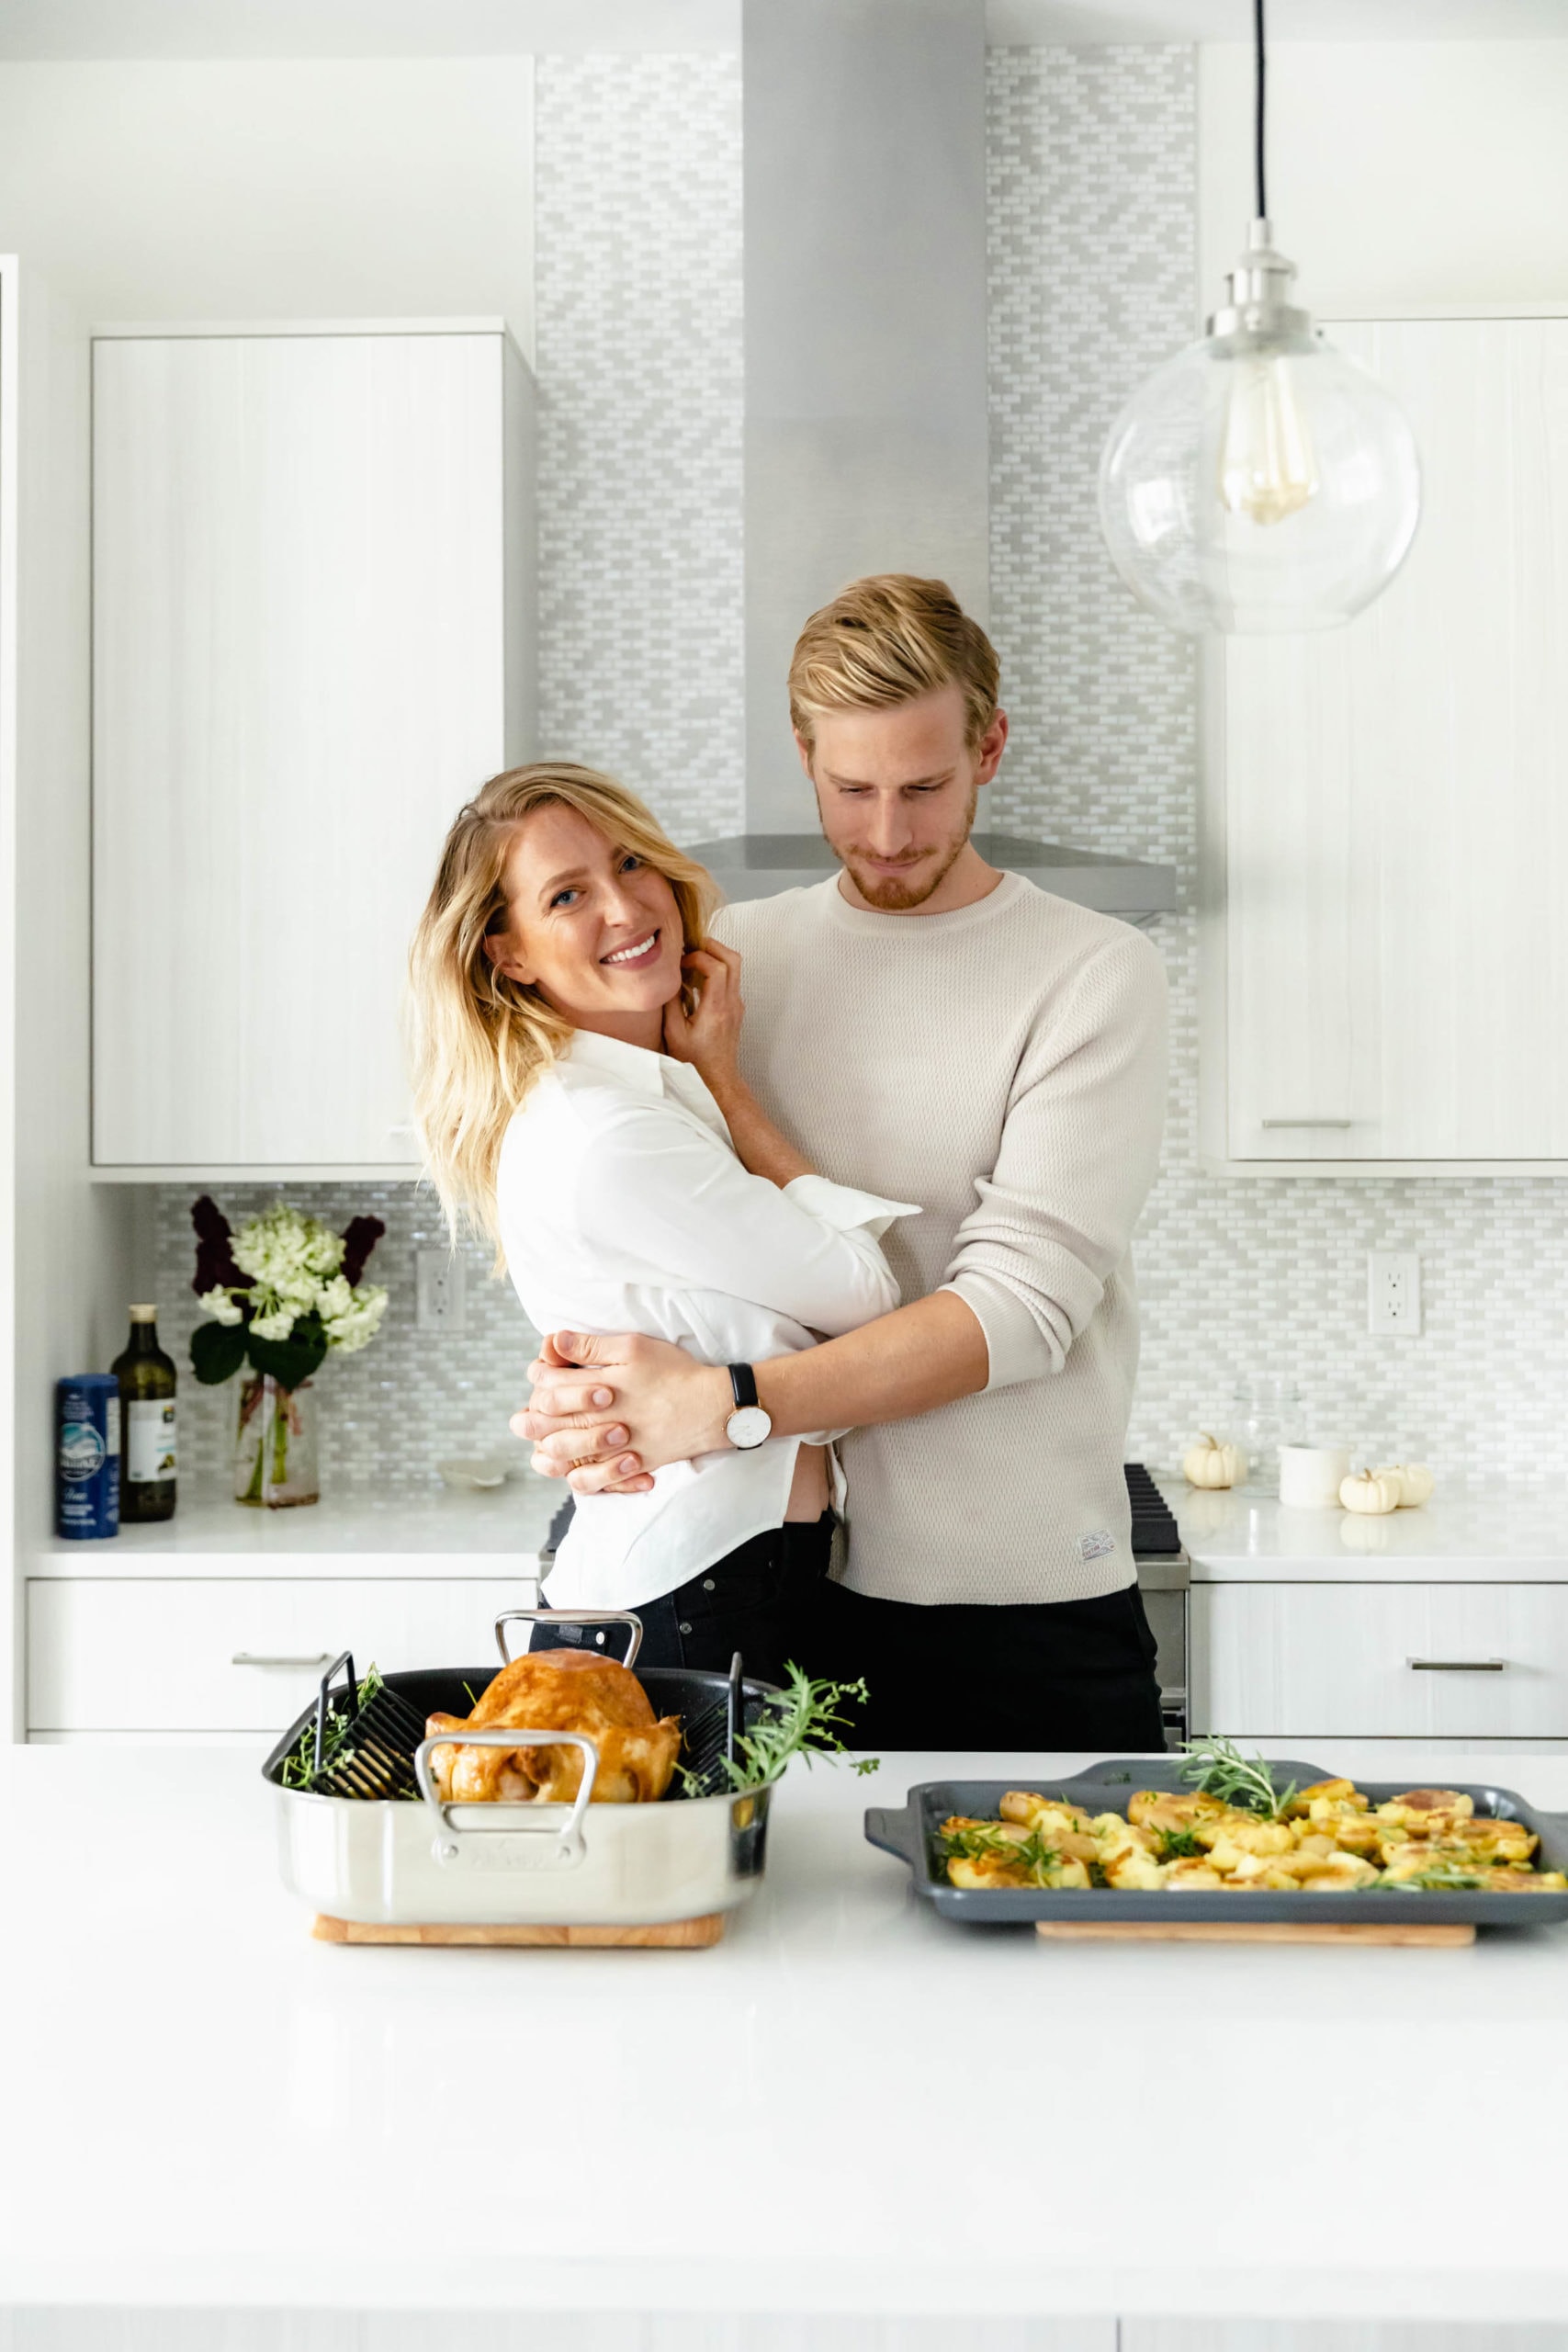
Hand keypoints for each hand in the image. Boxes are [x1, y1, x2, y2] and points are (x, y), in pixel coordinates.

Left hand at [512, 1330, 732, 1496]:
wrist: (711, 1408)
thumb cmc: (674, 1372)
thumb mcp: (633, 1347)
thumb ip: (592, 1346)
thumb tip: (554, 1341)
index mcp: (596, 1387)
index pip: (546, 1384)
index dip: (538, 1376)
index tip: (541, 1370)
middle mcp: (598, 1420)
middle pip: (545, 1422)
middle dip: (532, 1414)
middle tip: (529, 1411)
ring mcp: (612, 1447)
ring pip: (562, 1454)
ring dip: (547, 1444)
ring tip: (547, 1437)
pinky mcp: (628, 1465)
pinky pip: (590, 1479)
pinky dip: (576, 1474)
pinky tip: (574, 1465)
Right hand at [662, 938, 743, 1095]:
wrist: (716, 1079)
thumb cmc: (694, 1061)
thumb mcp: (673, 1033)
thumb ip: (671, 1003)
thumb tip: (668, 979)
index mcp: (716, 1008)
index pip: (717, 967)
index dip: (698, 956)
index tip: (681, 962)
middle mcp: (731, 1003)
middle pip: (733, 959)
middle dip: (712, 947)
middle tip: (691, 947)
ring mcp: (736, 1005)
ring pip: (735, 967)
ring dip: (714, 957)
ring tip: (691, 961)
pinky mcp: (735, 1008)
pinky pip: (730, 979)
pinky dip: (715, 971)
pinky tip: (695, 980)